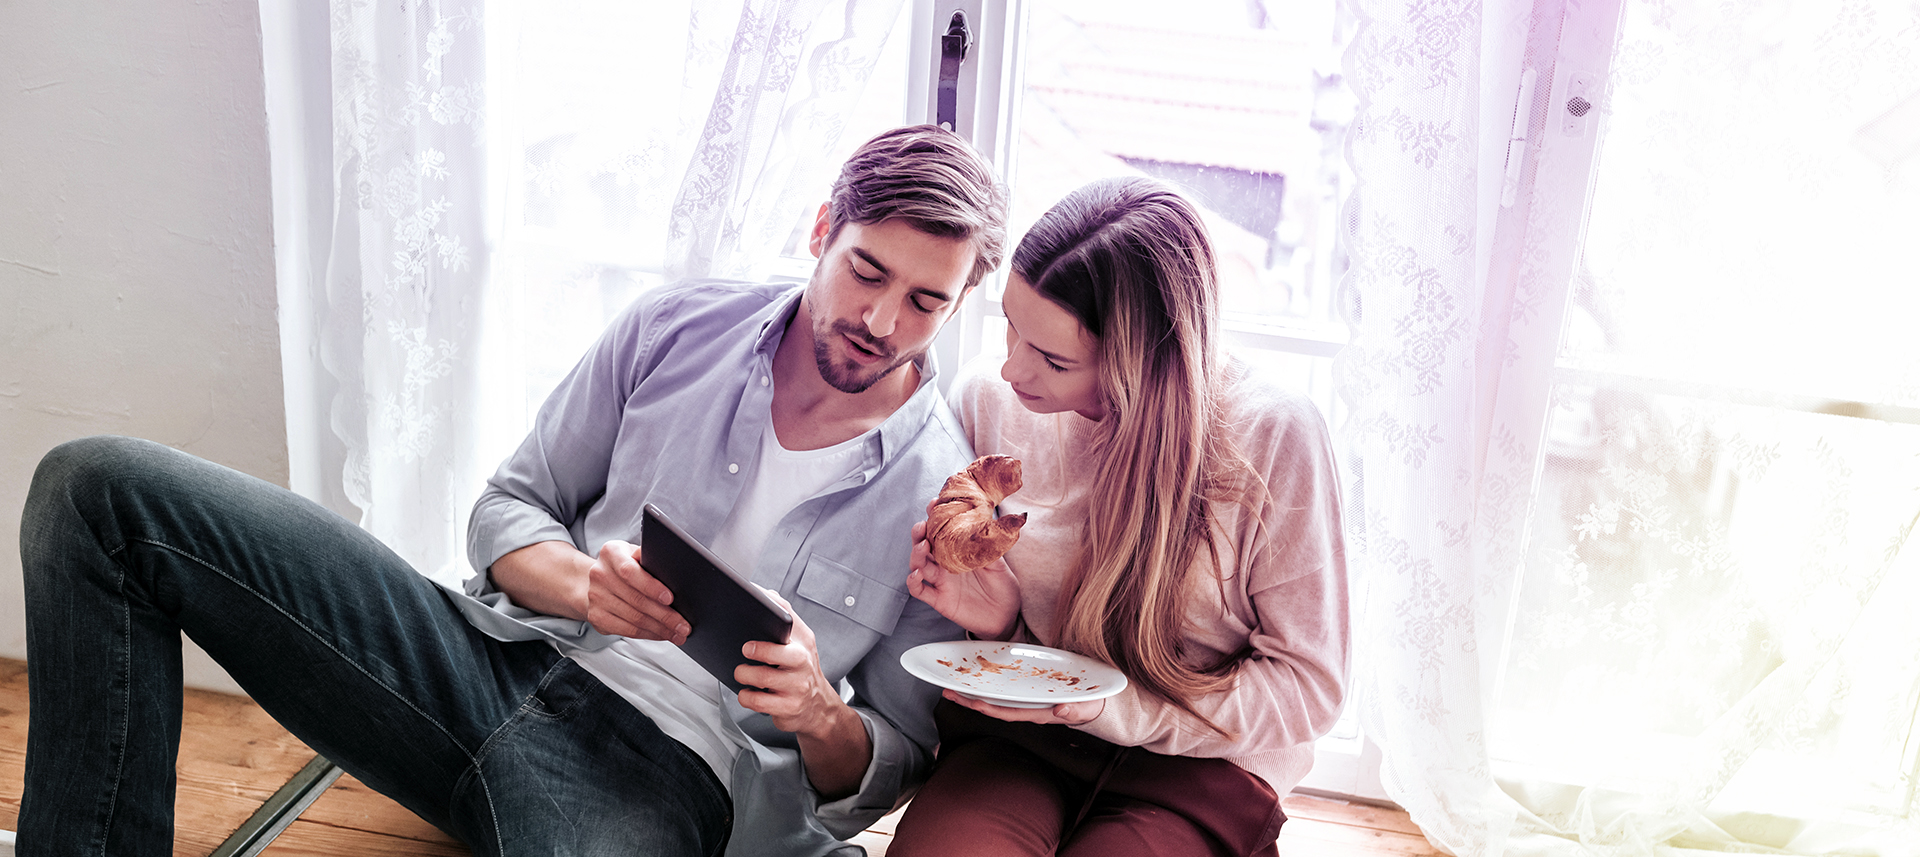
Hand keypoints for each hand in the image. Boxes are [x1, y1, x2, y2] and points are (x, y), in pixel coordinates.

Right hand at [584, 540, 688, 643]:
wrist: (598, 581)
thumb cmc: (625, 566)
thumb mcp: (636, 554)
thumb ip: (650, 558)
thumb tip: (674, 571)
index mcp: (611, 553)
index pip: (630, 572)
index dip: (651, 587)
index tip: (670, 598)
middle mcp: (600, 574)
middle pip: (636, 599)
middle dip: (665, 615)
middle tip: (684, 625)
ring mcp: (595, 597)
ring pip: (634, 619)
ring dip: (660, 629)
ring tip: (678, 633)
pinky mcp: (596, 617)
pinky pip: (627, 630)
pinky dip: (649, 634)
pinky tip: (662, 634)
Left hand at [733, 591, 871, 797]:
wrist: (818, 707)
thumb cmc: (800, 670)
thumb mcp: (798, 643)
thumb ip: (784, 618)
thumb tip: (764, 591)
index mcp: (803, 641)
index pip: (788, 618)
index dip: (769, 610)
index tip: (750, 607)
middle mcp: (803, 661)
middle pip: (777, 652)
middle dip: (756, 650)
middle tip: (745, 649)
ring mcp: (797, 686)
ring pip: (762, 677)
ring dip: (744, 675)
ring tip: (741, 673)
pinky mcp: (789, 707)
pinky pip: (759, 701)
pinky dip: (746, 696)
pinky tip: (747, 693)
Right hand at [906, 519, 1021, 638]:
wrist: (1006, 616)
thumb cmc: (1003, 587)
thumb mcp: (1000, 563)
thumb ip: (990, 547)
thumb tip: (991, 525)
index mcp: (957, 551)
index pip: (942, 531)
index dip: (935, 517)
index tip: (935, 503)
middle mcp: (945, 564)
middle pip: (924, 545)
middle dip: (919, 533)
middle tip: (922, 525)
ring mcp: (941, 581)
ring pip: (919, 564)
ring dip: (916, 554)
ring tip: (922, 547)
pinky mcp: (940, 599)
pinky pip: (920, 590)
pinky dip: (913, 582)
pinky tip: (916, 574)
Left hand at [942, 689, 1105, 725]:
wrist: (1093, 702)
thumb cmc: (1088, 705)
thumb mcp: (1085, 707)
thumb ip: (1074, 709)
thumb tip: (1060, 710)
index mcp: (1037, 713)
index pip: (1007, 712)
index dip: (989, 708)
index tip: (972, 703)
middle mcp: (1026, 708)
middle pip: (993, 705)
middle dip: (970, 701)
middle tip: (946, 692)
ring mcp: (1024, 699)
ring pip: (994, 697)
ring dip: (973, 692)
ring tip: (952, 685)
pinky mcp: (1027, 690)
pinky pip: (1002, 688)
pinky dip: (988, 683)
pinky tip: (976, 676)